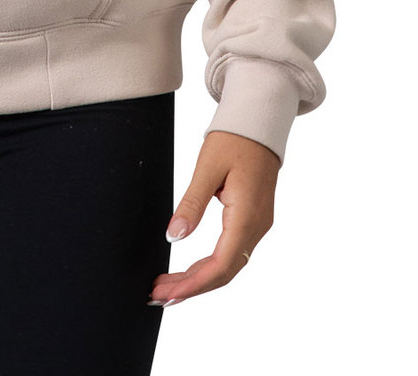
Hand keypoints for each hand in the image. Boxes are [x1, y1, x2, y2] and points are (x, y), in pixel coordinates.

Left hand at [147, 130, 278, 306]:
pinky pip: (232, 252)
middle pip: (224, 272)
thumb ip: (191, 203)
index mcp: (247, 216)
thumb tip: (174, 236)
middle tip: (157, 294)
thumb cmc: (234, 140)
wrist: (259, 124)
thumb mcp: (207, 167)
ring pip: (229, 265)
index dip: (192, 284)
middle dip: (191, 287)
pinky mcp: (253, 220)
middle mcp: (256, 227)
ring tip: (168, 285)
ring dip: (199, 279)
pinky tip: (190, 270)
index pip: (220, 265)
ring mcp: (257, 225)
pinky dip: (209, 266)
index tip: (165, 293)